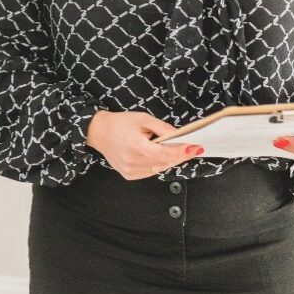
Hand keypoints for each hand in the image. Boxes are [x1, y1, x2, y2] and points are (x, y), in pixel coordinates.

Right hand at [86, 110, 204, 180]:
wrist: (99, 132)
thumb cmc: (120, 123)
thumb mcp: (143, 118)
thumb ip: (162, 128)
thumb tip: (180, 136)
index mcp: (134, 145)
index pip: (164, 154)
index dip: (181, 152)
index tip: (194, 148)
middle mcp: (132, 160)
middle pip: (164, 162)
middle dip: (179, 156)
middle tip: (191, 149)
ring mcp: (130, 170)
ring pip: (159, 169)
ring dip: (169, 161)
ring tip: (175, 151)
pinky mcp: (129, 174)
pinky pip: (150, 172)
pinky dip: (158, 165)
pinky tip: (157, 156)